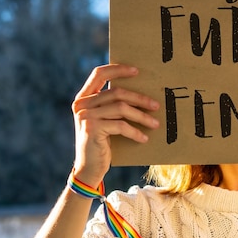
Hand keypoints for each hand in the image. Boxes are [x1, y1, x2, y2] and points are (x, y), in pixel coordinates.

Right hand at [71, 64, 159, 186]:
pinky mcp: (92, 129)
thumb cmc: (103, 142)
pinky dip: (135, 132)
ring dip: (142, 116)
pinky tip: (144, 138)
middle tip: (156, 105)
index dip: (118, 69)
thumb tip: (142, 94)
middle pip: (116, 92)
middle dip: (139, 98)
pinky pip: (120, 125)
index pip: (99, 74)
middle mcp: (81, 104)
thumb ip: (113, 105)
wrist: (89, 168)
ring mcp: (85, 116)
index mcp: (84, 97)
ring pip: (121, 108)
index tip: (137, 71)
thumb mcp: (106, 120)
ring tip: (155, 124)